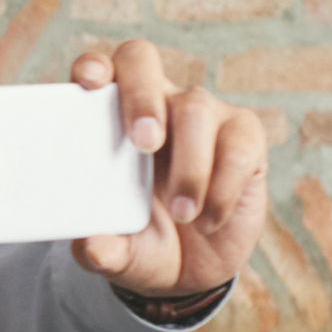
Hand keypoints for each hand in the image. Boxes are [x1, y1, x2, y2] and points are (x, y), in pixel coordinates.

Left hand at [67, 39, 267, 298]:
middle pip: (142, 60)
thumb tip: (93, 246)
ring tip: (182, 213)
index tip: (88, 84)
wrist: (191, 271)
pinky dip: (222, 187)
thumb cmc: (140, 243)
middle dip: (142, 96)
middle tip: (144, 144)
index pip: (98, 70)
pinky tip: (209, 219)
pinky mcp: (243, 138)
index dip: (94, 66)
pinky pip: (238, 144)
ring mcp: (200, 116)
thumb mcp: (116, 254)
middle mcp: (152, 104)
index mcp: (107, 118)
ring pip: (194, 109)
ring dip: (189, 166)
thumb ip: (100, 250)